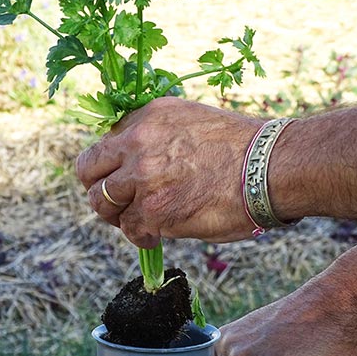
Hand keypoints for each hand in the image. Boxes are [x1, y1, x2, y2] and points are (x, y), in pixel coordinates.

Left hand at [76, 97, 264, 247]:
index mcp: (146, 117)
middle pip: (88, 172)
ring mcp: (143, 178)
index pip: (103, 145)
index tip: (121, 182)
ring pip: (102, 203)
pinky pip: (130, 229)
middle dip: (100, 192)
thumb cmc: (241, 150)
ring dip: (118, 217)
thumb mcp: (191, 123)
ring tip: (140, 223)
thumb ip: (157, 137)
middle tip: (120, 206)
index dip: (108, 169)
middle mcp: (137, 142)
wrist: (268, 168)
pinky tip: (158, 236)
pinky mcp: (154, 211)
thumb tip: (136, 164)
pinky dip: (141, 237)